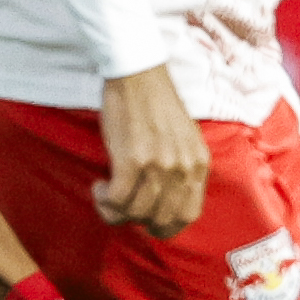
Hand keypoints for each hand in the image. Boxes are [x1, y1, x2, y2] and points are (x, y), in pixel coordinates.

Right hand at [91, 65, 211, 237]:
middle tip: (124, 207)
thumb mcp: (185, 139)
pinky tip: (100, 187)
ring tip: (107, 195)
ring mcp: (158, 165)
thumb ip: (182, 168)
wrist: (138, 74)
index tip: (150, 222)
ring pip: (136, 212)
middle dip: (138, 220)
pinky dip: (105, 201)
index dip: (167, 226)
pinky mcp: (132, 160)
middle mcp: (182, 168)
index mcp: (198, 164)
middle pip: (161, 219)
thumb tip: (165, 201)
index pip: (189, 215)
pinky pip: (117, 199)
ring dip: (116, 211)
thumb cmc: (157, 104)